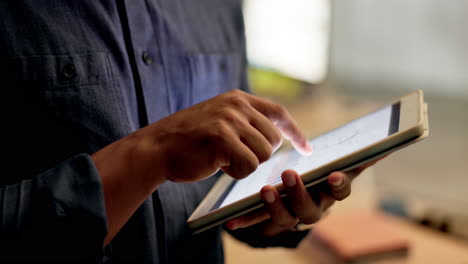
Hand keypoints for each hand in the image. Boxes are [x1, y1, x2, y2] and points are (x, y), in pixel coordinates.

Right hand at [134, 89, 311, 182]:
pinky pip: (249, 164)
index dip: (294, 132)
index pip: (278, 112)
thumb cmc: (189, 142)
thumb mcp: (220, 121)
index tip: (306, 148)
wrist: (156, 147)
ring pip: (263, 153)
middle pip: (273, 139)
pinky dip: (237, 173)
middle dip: (260, 156)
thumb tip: (276, 139)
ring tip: (224, 160)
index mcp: (238, 98)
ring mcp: (228, 119)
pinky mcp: (221, 136)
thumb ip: (245, 123)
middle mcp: (236, 105)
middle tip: (236, 158)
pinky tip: (218, 166)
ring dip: (247, 165)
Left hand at [225, 159, 381, 236]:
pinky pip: (260, 220)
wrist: (298, 182)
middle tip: (288, 176)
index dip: (338, 185)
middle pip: (311, 210)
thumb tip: (388, 144)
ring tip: (264, 191)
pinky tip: (230, 220)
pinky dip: (246, 219)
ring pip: (287, 218)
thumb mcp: (337, 157)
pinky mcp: (272, 217)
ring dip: (274, 206)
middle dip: (300, 194)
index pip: (341, 190)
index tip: (332, 174)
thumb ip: (357, 153)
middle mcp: (315, 206)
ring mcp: (293, 214)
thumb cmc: (320, 166)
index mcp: (331, 189)